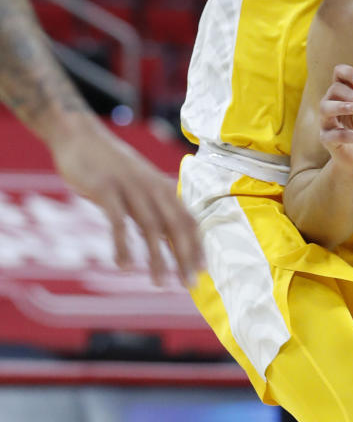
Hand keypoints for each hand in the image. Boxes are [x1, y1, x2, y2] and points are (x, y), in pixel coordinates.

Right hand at [50, 117, 202, 286]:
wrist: (81, 137)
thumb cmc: (112, 166)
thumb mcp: (139, 184)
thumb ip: (153, 207)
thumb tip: (168, 235)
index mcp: (163, 187)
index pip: (187, 219)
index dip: (197, 244)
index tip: (203, 270)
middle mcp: (152, 187)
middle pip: (176, 225)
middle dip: (185, 256)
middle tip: (190, 284)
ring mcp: (130, 187)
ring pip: (151, 227)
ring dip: (158, 258)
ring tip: (160, 283)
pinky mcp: (106, 189)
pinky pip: (118, 221)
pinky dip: (123, 245)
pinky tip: (124, 266)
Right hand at [319, 65, 352, 169]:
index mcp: (341, 94)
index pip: (338, 74)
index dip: (347, 72)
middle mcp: (330, 104)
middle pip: (334, 89)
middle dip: (352, 96)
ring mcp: (326, 121)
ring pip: (325, 108)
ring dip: (342, 106)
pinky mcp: (327, 139)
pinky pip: (338, 135)